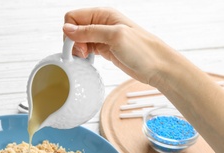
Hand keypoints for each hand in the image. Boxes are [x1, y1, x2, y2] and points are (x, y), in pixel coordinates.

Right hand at [63, 7, 177, 86]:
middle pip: (73, 29)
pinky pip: (85, 49)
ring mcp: (102, 37)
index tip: (76, 45)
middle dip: (74, 42)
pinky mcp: (103, 49)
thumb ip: (89, 32)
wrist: (157, 67)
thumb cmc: (143, 50)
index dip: (70, 31)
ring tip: (88, 56)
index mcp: (103, 14)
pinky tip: (89, 60)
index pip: (73, 17)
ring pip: (78, 40)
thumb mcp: (114, 36)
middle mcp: (101, 24)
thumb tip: (67, 29)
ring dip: (78, 50)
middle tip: (84, 52)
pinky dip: (83, 55)